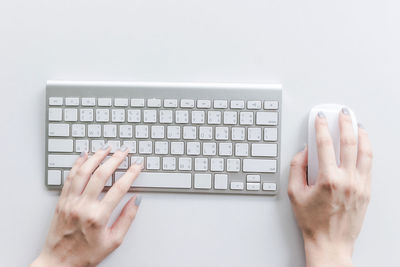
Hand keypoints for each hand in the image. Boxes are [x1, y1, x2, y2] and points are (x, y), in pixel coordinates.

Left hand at [31, 145, 142, 266]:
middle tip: (124, 151)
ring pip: (83, 172)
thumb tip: (136, 200)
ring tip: (106, 149)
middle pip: (101, 175)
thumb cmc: (85, 254)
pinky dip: (77, 164)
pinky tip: (84, 156)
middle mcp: (82, 206)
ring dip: (96, 157)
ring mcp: (70, 202)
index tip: (137, 165)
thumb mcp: (113, 241)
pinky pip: (70, 177)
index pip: (119, 188)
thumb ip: (127, 219)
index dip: (131, 173)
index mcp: (98, 217)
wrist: (58, 263)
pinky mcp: (61, 201)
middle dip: (115, 160)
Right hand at [288, 109, 372, 266]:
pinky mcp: (366, 191)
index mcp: (327, 179)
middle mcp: (347, 180)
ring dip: (361, 134)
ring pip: (365, 152)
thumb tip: (303, 152)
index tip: (319, 119)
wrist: (330, 242)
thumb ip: (296, 168)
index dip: (321, 127)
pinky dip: (367, 151)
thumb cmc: (312, 221)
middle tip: (342, 113)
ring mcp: (360, 185)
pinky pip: (369, 165)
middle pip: (349, 142)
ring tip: (357, 124)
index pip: (325, 144)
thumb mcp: (294, 193)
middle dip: (345, 123)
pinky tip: (363, 145)